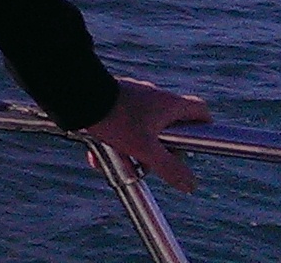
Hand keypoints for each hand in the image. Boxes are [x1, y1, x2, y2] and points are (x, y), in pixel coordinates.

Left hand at [84, 77, 210, 190]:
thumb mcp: (145, 149)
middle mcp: (154, 96)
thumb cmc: (116, 119)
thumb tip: (191, 185)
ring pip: (141, 128)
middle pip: (169, 127)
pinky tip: (98, 155)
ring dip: (132, 149)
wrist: (76, 95)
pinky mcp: (113, 99)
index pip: (200, 110)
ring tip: (118, 163)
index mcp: (169, 104)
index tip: (194, 146)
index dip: (204, 128)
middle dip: (159, 150)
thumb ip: (170, 168)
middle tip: (148, 166)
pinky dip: (114, 139)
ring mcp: (132, 96)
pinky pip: (121, 123)